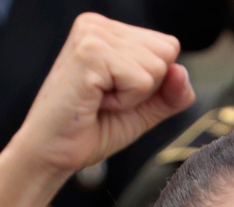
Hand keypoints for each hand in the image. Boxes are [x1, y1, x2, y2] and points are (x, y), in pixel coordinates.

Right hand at [0, 14, 194, 206]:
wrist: (51, 155)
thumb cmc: (89, 132)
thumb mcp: (141, 111)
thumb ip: (170, 93)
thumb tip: (182, 72)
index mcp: (108, 30)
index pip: (167, 46)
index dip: (152, 83)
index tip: (114, 95)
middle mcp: (98, 24)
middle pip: (167, 52)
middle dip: (145, 89)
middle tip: (106, 101)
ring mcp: (93, 35)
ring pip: (157, 67)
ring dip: (133, 97)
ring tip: (99, 101)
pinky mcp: (90, 52)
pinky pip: (142, 80)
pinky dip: (125, 102)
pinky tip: (95, 102)